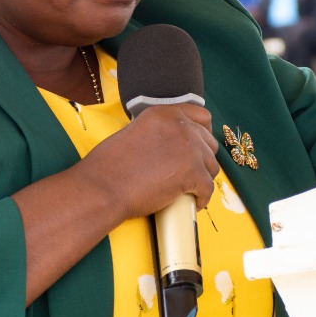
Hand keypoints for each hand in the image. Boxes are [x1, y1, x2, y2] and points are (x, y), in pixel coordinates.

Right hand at [80, 103, 220, 218]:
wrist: (103, 187)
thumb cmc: (110, 166)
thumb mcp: (136, 131)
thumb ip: (160, 132)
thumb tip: (175, 147)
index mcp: (164, 113)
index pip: (201, 116)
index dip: (204, 133)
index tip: (200, 147)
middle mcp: (180, 125)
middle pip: (209, 143)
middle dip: (203, 160)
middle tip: (192, 175)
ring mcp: (189, 148)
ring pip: (212, 166)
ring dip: (204, 179)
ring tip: (191, 191)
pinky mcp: (192, 172)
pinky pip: (208, 188)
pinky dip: (203, 198)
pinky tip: (194, 203)